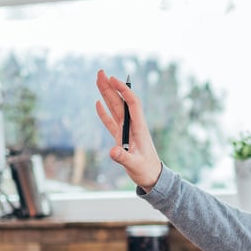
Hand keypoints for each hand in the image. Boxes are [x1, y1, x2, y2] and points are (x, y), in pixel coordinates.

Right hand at [95, 70, 162, 189]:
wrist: (152, 177)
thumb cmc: (147, 171)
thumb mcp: (135, 165)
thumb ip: (123, 158)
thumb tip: (112, 151)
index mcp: (139, 128)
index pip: (132, 104)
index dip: (123, 90)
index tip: (113, 79)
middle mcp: (132, 126)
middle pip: (120, 102)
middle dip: (111, 86)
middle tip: (101, 72)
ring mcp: (126, 131)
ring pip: (115, 108)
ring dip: (106, 94)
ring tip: (98, 80)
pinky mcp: (121, 138)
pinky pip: (111, 121)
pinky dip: (104, 112)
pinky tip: (98, 103)